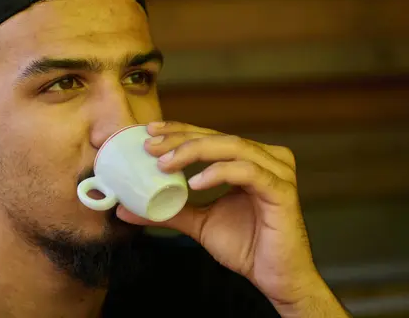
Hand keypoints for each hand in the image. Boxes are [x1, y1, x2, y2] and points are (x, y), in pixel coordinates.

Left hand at [116, 121, 346, 314]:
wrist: (275, 277)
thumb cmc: (246, 246)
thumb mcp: (199, 223)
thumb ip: (169, 211)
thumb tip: (126, 210)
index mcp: (248, 161)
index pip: (211, 137)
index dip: (180, 130)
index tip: (150, 132)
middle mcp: (265, 159)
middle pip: (219, 137)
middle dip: (181, 139)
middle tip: (150, 146)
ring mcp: (276, 172)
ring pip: (233, 147)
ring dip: (196, 151)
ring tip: (166, 164)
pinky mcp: (281, 190)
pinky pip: (248, 172)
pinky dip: (220, 172)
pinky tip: (195, 182)